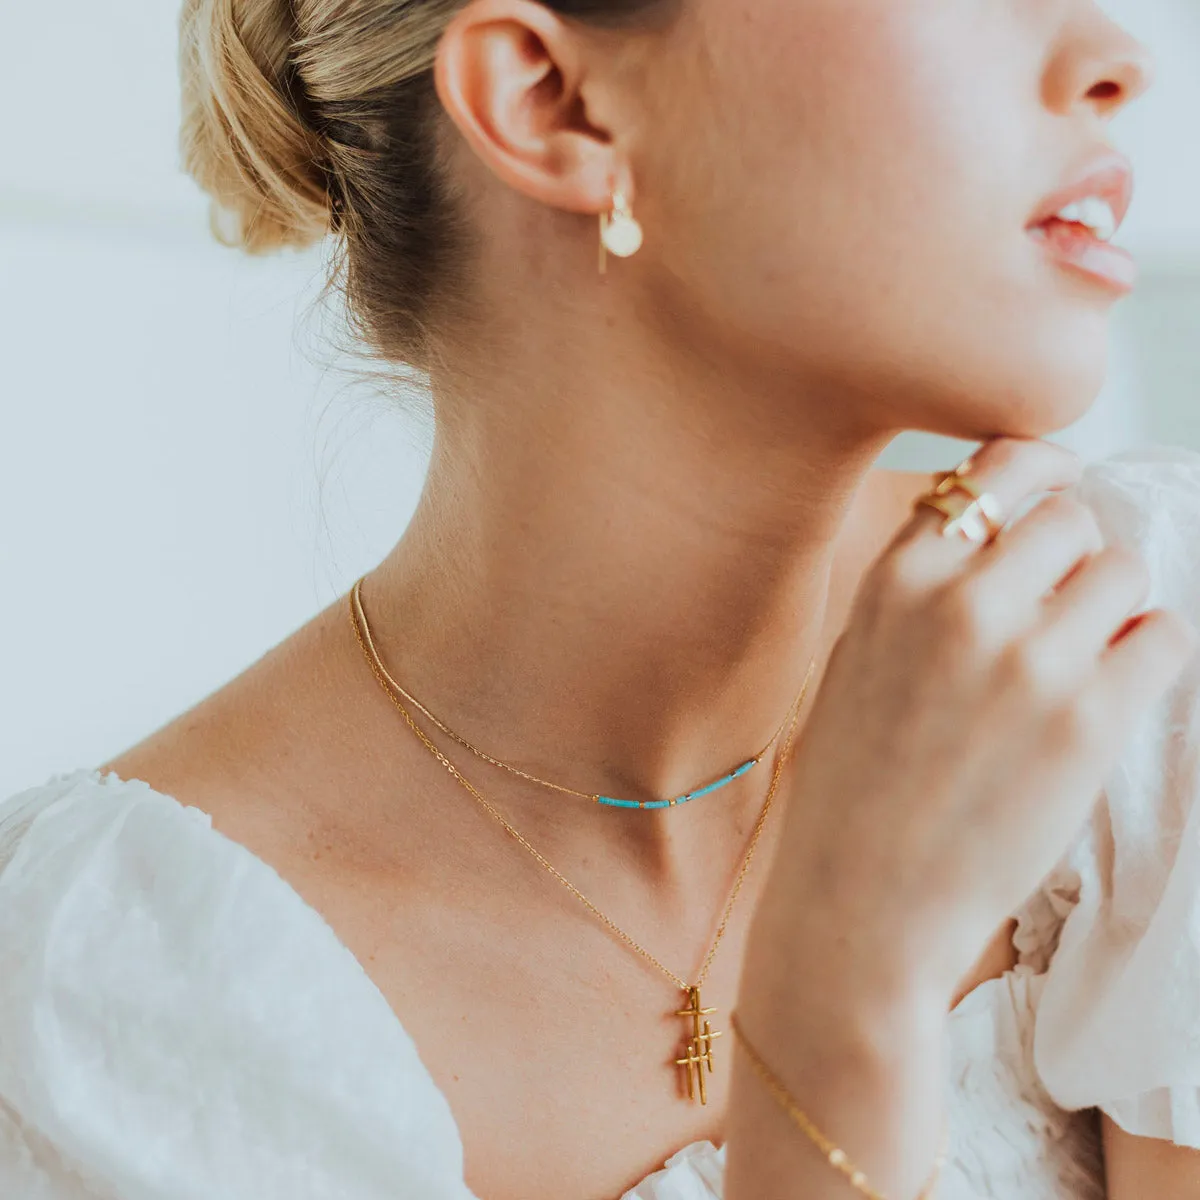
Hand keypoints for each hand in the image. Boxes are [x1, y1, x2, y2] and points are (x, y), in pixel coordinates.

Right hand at [751, 436, 1199, 1006]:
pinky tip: (1110, 687)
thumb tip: (1008, 537)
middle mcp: (964, 603)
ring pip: (1124, 572)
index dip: (1039, 470)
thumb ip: (924, 588)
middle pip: (1071, 519)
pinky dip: (1147, 652)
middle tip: (1064, 600)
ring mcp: (1030, 660)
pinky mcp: (1089, 721)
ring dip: (1114, 605)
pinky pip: (1162, 638)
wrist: (862, 899)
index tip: (1057, 484)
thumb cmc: (853, 785)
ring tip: (1085, 653)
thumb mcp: (858, 657)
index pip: (996, 469)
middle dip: (1076, 553)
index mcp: (898, 581)